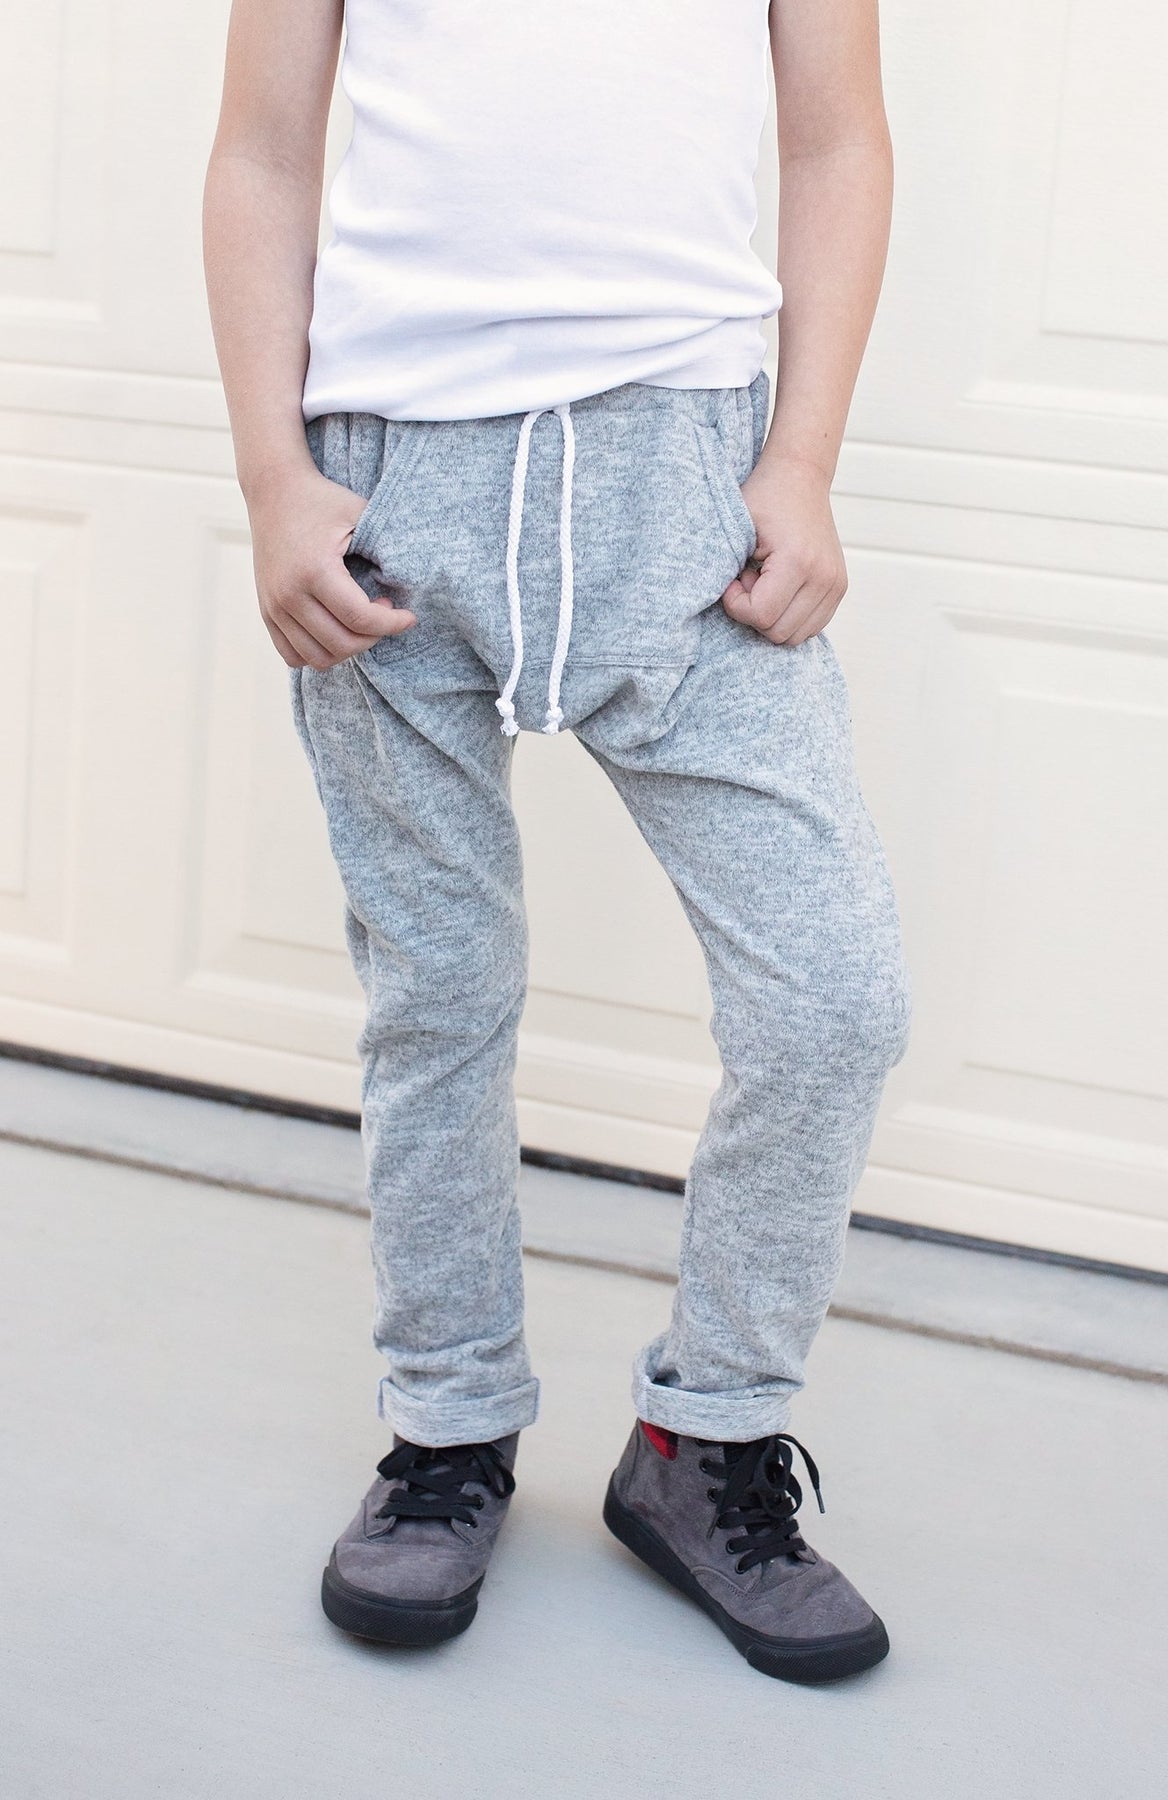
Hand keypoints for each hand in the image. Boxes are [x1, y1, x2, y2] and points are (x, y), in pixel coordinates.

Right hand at [246, 464, 415, 668]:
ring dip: (347, 649)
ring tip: (359, 623)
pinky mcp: (266, 611)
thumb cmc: (323, 501)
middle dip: (373, 637)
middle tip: (383, 614)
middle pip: (341, 644)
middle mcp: (289, 593)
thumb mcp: (361, 514)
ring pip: (317, 658)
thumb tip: (413, 584)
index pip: (360, 619)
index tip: (408, 616)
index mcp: (314, 570)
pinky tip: (335, 630)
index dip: (391, 624)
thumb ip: (387, 548)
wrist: (274, 490)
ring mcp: (274, 606)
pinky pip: (292, 656)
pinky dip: (318, 653)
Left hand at [720, 457, 847, 646]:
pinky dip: (789, 617)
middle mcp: (824, 577)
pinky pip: (810, 627)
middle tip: (749, 578)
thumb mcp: (737, 529)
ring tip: (765, 583)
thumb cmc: (763, 499)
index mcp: (799, 561)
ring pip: (795, 636)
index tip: (733, 580)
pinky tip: (780, 588)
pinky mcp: (839, 588)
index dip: (737, 605)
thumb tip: (724, 605)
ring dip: (773, 616)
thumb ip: (725, 570)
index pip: (761, 615)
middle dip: (755, 612)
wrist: (800, 476)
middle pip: (779, 632)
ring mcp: (836, 584)